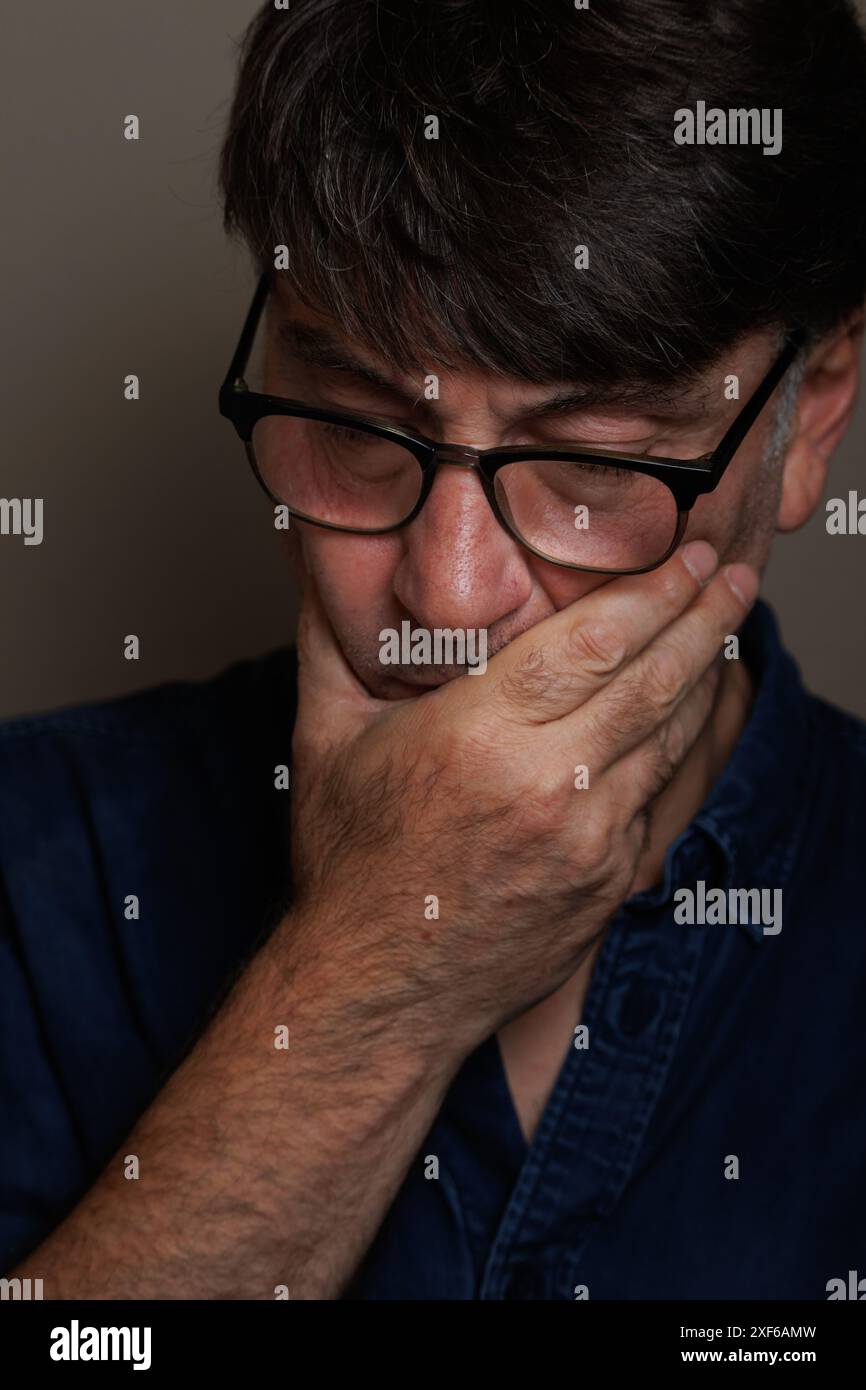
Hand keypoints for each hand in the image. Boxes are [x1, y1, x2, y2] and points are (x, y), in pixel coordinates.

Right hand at [287, 542, 756, 1053]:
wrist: (378, 989)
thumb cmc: (350, 863)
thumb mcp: (326, 738)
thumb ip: (330, 637)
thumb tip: (313, 555)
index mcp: (478, 738)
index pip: (594, 643)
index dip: (655, 591)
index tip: (690, 552)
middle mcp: (546, 786)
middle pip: (653, 682)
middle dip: (706, 617)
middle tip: (737, 572)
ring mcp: (588, 841)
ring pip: (669, 738)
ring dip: (707, 676)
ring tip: (727, 624)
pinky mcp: (608, 881)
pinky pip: (661, 795)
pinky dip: (685, 744)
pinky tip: (693, 711)